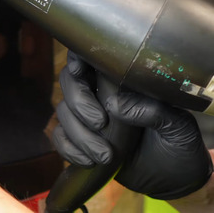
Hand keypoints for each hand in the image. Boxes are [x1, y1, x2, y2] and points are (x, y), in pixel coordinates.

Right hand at [52, 52, 212, 199]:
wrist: (172, 180)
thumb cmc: (178, 146)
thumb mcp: (179, 127)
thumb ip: (155, 112)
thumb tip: (116, 105)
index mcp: (126, 83)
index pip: (94, 59)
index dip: (78, 58)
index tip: (78, 70)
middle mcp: (102, 94)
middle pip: (69, 81)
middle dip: (79, 101)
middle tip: (100, 123)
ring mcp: (87, 116)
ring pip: (63, 111)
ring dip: (80, 135)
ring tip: (105, 156)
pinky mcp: (79, 139)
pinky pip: (59, 136)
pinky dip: (69, 149)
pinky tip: (88, 161)